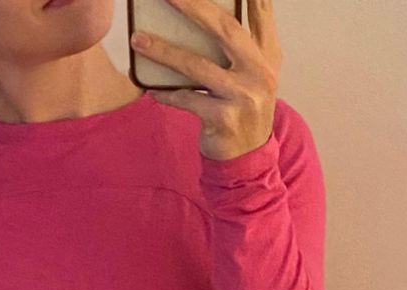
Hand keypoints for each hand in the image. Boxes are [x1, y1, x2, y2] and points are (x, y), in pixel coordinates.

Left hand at [130, 0, 280, 161]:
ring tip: (138, 40)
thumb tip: (206, 11)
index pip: (260, 13)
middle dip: (194, 6)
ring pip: (197, 66)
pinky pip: (187, 100)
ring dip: (164, 51)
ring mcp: (243, 96)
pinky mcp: (224, 119)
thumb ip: (244, 43)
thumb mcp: (254, 74)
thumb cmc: (244, 107)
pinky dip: (166, 94)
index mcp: (268, 55)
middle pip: (225, 29)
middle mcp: (259, 72)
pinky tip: (150, 89)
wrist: (249, 158)